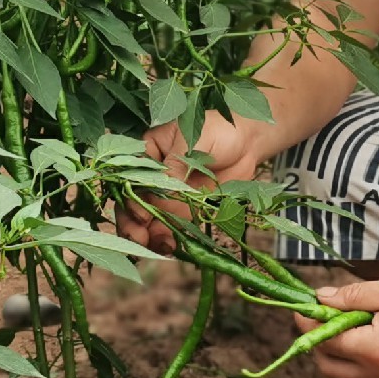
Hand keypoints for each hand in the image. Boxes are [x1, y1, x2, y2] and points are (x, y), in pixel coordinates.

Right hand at [118, 112, 269, 253]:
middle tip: (141, 239)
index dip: (130, 198)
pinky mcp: (186, 207)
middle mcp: (154, 175)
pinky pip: (172, 224)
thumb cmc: (218, 129)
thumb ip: (175, 169)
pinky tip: (169, 247)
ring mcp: (169, 193)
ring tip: (157, 247)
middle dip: (133, 222)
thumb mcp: (192, 143)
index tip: (141, 216)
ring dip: (150, 235)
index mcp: (148, 152)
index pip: (130, 178)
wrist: (248, 140)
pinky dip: (169, 237)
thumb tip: (162, 199)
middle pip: (134, 201)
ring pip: (151, 217)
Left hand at [302, 274, 378, 377]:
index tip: (304, 306)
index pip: (325, 341)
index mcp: (374, 352)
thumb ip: (354, 296)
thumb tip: (321, 299)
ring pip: (351, 376)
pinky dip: (365, 361)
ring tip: (357, 322)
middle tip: (328, 316)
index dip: (309, 322)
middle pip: (330, 368)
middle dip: (320, 343)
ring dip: (343, 353)